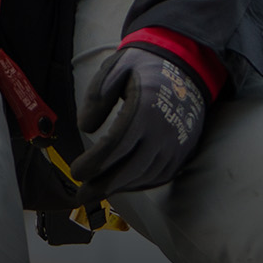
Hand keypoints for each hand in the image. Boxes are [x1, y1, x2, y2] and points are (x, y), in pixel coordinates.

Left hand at [72, 46, 207, 196]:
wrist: (186, 67)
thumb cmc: (146, 67)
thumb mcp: (117, 67)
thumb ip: (98, 96)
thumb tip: (85, 127)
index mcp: (145, 110)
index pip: (116, 146)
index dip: (94, 163)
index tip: (76, 172)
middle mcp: (164, 132)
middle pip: (130, 169)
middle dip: (103, 186)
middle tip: (82, 195)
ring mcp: (176, 145)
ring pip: (145, 176)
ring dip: (119, 187)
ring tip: (97, 190)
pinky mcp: (182, 152)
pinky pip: (160, 176)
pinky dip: (139, 184)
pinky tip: (122, 184)